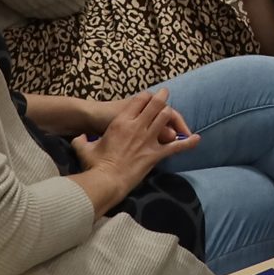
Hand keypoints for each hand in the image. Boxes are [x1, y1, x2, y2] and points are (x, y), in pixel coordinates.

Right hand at [70, 89, 195, 182]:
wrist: (105, 180)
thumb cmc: (94, 165)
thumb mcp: (83, 149)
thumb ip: (80, 140)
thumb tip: (77, 138)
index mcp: (121, 122)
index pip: (139, 100)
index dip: (146, 96)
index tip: (149, 96)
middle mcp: (137, 126)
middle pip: (155, 105)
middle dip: (162, 97)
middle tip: (166, 93)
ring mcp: (147, 140)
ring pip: (165, 119)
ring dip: (171, 114)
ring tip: (174, 111)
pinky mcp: (155, 155)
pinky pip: (175, 146)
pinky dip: (187, 143)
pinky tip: (196, 139)